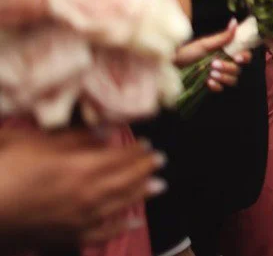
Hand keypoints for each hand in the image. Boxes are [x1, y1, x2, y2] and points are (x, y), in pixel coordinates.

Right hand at [0, 128, 164, 248]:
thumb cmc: (5, 168)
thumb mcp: (37, 141)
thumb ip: (76, 137)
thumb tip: (107, 131)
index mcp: (81, 168)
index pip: (121, 157)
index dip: (137, 150)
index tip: (149, 144)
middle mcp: (87, 195)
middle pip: (126, 181)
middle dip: (145, 170)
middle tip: (160, 162)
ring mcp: (78, 218)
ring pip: (119, 205)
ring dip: (141, 194)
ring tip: (158, 186)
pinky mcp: (65, 236)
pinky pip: (100, 233)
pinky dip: (118, 227)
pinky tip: (130, 223)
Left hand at [173, 19, 249, 91]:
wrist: (170, 67)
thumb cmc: (185, 53)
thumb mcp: (204, 44)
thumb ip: (223, 36)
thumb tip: (234, 21)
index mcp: (225, 52)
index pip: (244, 55)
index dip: (244, 57)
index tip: (237, 58)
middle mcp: (224, 63)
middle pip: (239, 69)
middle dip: (228, 67)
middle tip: (214, 64)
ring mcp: (219, 75)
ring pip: (233, 79)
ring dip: (223, 77)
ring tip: (210, 73)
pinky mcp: (211, 86)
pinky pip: (221, 89)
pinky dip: (216, 86)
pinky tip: (207, 82)